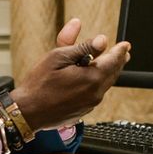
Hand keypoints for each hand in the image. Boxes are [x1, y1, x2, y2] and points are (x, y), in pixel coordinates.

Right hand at [10, 18, 129, 128]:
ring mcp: (90, 104)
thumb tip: (102, 41)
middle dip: (117, 62)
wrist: (27, 112)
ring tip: (108, 63)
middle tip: (123, 53)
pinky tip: (89, 78)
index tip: (125, 45)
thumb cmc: (39, 84)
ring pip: (104, 84)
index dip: (120, 51)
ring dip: (107, 73)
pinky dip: (96, 83)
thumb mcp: (58, 58)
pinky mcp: (83, 111)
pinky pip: (95, 94)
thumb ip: (82, 48)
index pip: (113, 61)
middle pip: (112, 74)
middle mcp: (95, 94)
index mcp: (92, 78)